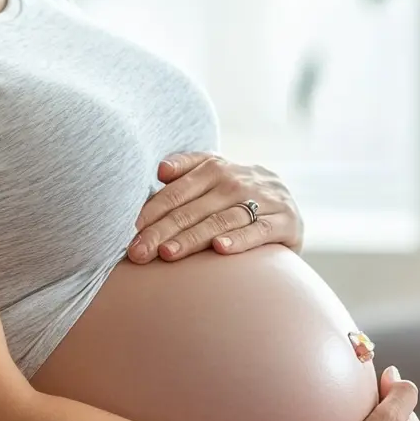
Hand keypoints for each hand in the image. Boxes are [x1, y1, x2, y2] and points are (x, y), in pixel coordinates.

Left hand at [129, 153, 303, 262]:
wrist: (287, 201)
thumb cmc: (235, 192)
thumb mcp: (212, 172)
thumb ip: (185, 167)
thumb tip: (160, 170)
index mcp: (214, 167)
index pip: (176, 192)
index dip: (152, 211)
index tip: (132, 231)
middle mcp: (237, 180)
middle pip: (192, 209)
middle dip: (162, 231)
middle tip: (138, 253)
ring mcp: (264, 200)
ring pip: (221, 220)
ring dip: (192, 238)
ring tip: (167, 253)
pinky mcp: (286, 221)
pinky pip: (259, 231)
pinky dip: (240, 239)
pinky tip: (219, 249)